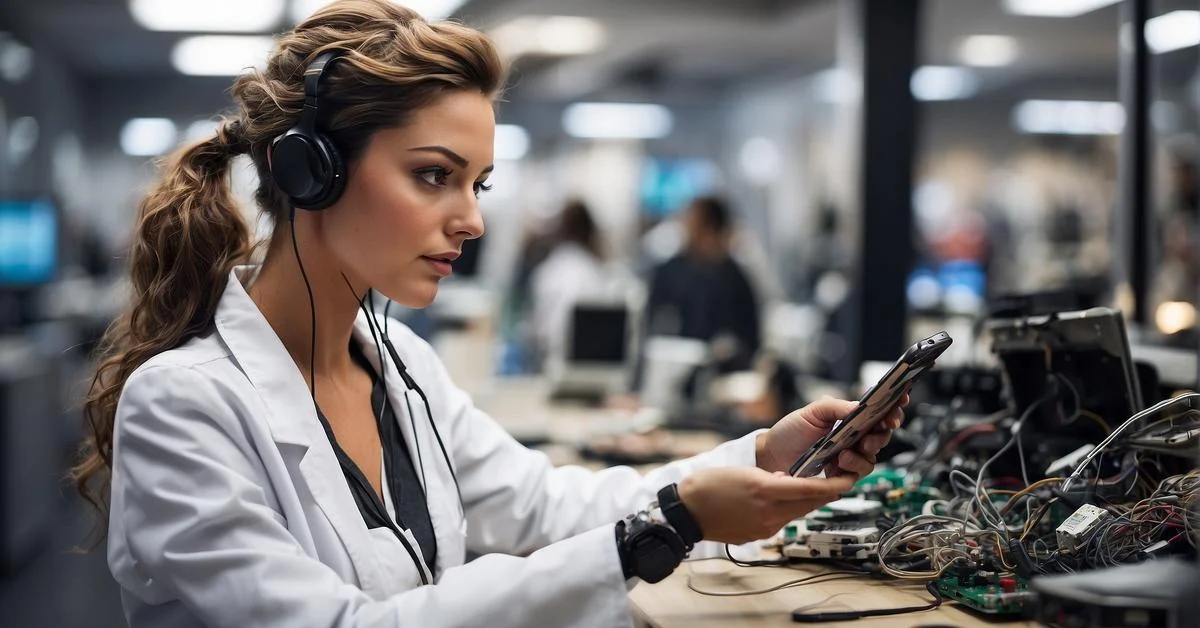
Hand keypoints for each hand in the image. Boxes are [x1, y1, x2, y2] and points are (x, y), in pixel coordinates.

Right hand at [678, 467, 855, 544]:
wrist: (686, 512)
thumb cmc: (708, 486)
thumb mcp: (742, 472)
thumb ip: (768, 478)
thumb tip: (784, 481)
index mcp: (765, 491)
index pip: (809, 489)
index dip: (832, 485)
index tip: (847, 480)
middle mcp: (768, 512)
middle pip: (808, 504)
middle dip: (824, 493)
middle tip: (837, 482)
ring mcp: (764, 527)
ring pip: (796, 513)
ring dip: (806, 502)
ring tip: (810, 489)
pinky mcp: (758, 535)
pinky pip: (780, 521)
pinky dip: (786, 510)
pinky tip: (780, 502)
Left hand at [756, 395, 906, 477]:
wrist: (772, 455)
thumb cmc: (791, 432)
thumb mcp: (812, 412)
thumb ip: (835, 406)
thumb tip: (859, 405)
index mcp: (850, 418)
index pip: (879, 411)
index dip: (894, 404)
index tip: (901, 398)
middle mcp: (854, 438)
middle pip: (883, 434)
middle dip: (886, 429)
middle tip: (883, 425)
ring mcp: (850, 457)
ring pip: (873, 455)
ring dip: (867, 450)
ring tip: (849, 449)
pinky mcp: (842, 475)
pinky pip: (858, 473)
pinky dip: (853, 466)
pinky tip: (840, 461)